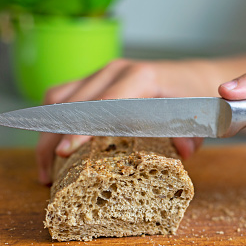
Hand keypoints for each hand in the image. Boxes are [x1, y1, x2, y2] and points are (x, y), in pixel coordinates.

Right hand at [36, 58, 212, 184]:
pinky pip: (64, 96)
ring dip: (47, 130)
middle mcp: (116, 71)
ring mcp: (103, 73)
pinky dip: (52, 120)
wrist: (192, 78)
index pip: (102, 105)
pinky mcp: (96, 80)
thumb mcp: (198, 117)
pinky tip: (53, 145)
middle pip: (72, 102)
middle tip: (48, 175)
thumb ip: (191, 134)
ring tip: (47, 167)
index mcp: (141, 78)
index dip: (81, 129)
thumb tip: (182, 150)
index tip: (65, 153)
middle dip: (54, 138)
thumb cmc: (194, 98)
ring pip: (60, 97)